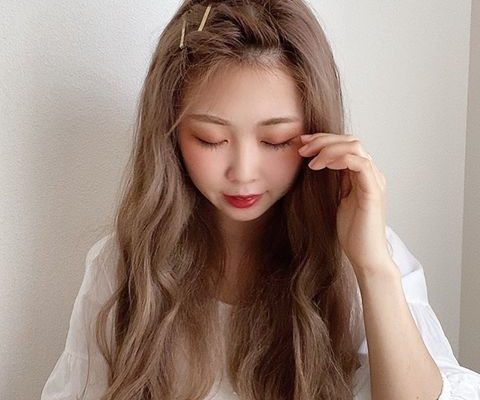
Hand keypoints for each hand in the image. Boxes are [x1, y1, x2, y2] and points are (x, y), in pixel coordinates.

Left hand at [298, 132, 393, 277]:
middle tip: (302, 147)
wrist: (365, 256)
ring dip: (328, 147)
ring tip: (309, 158)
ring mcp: (374, 181)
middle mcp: (371, 173)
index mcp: (363, 174)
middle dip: (324, 139)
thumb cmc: (351, 232)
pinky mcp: (372, 191)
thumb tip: (315, 164)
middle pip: (351, 140)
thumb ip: (333, 181)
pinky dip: (338, 159)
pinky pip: (359, 164)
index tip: (302, 143)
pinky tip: (320, 167)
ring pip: (355, 147)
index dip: (324, 139)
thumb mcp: (336, 199)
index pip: (346, 144)